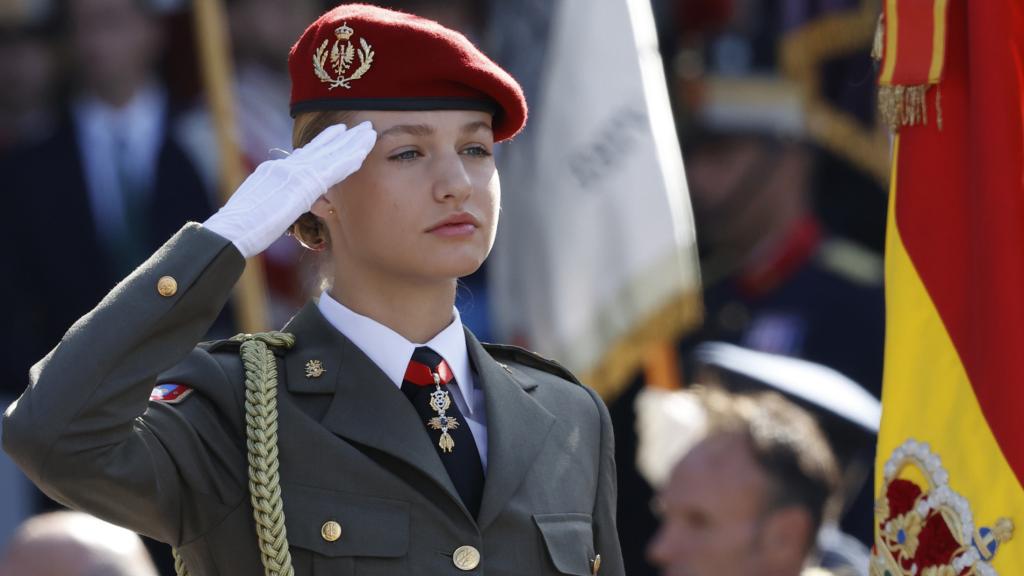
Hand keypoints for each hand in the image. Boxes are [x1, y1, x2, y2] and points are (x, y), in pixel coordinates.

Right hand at [203, 121, 376, 257]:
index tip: (337, 133)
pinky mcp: (302, 184)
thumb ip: (273, 201)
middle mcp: (284, 167)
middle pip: (319, 148)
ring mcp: (293, 173)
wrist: (230, 231)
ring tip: (369, 130)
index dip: (322, 143)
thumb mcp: (256, 209)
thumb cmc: (238, 230)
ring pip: (330, 153)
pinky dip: (350, 158)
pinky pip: (333, 168)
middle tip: (359, 126)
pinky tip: (364, 150)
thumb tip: (280, 205)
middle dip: (341, 137)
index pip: (303, 155)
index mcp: (273, 172)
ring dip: (352, 142)